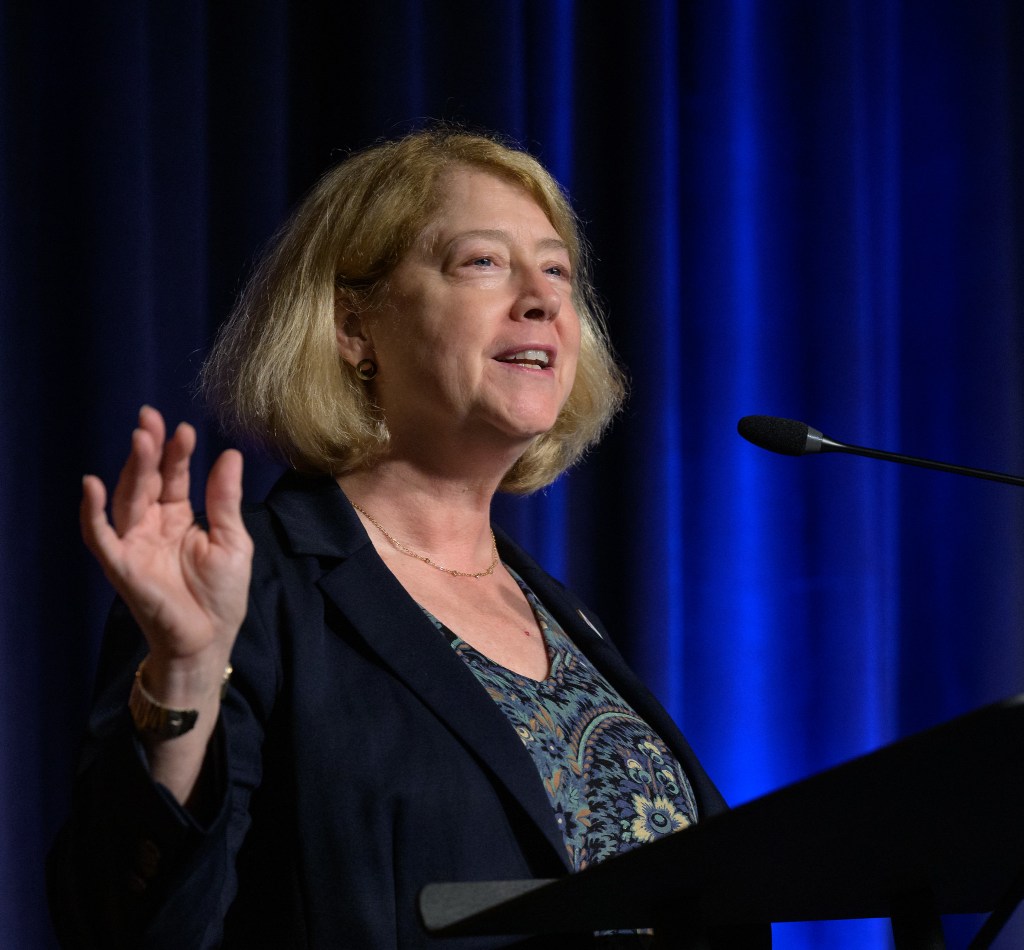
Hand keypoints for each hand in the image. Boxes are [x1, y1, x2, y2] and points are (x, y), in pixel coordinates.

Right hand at [81, 406, 253, 673]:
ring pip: (126, 499)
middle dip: (149, 449)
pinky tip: (93, 485)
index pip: (173, 478)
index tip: (185, 429)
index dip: (177, 453)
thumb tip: (229, 454)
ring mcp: (134, 544)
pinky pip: (100, 537)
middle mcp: (152, 526)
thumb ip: (225, 500)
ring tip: (140, 438)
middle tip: (151, 418)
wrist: (209, 640)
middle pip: (146, 481)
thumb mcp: (232, 540)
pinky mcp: (121, 566)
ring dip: (131, 469)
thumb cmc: (222, 595)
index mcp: (178, 518)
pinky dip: (93, 513)